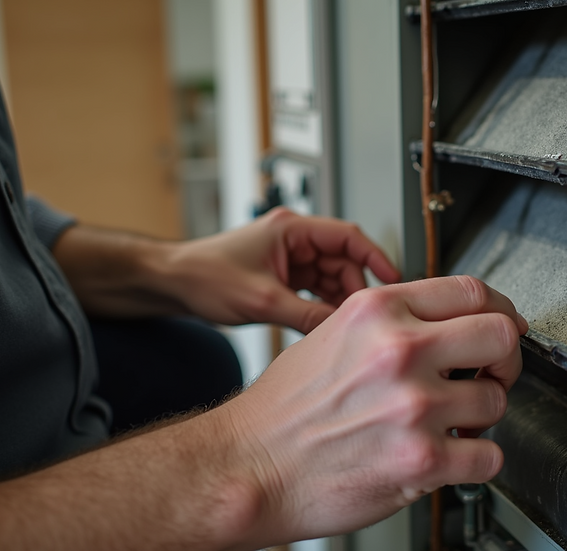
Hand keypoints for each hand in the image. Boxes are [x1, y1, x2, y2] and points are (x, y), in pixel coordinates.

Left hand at [163, 207, 400, 332]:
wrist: (172, 284)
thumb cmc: (204, 276)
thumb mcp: (262, 300)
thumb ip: (307, 315)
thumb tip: (340, 330)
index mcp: (291, 229)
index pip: (348, 236)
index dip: (375, 257)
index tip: (394, 279)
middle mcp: (293, 240)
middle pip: (343, 260)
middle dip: (354, 288)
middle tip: (360, 316)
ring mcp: (288, 258)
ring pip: (330, 277)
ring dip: (337, 300)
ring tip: (342, 324)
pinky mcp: (282, 276)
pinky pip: (314, 289)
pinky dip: (322, 305)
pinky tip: (324, 323)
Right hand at [222, 275, 528, 543]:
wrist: (248, 465)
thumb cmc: (282, 408)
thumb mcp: (332, 332)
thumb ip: (392, 320)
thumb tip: (446, 322)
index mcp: (378, 311)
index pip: (471, 290)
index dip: (500, 309)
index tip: (503, 325)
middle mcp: (399, 351)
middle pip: (501, 334)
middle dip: (505, 358)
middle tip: (491, 374)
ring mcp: (413, 406)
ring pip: (496, 400)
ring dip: (482, 416)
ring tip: (455, 424)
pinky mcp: (420, 461)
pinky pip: (489, 457)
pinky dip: (478, 461)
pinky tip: (454, 457)